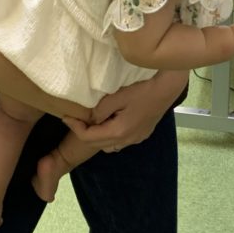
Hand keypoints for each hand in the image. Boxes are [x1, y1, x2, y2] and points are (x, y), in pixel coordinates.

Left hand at [59, 71, 187, 149]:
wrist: (168, 87)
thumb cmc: (143, 88)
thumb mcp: (117, 96)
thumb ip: (100, 110)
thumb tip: (90, 118)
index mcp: (119, 131)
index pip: (89, 137)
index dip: (74, 127)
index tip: (66, 116)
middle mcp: (128, 139)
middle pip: (98, 144)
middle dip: (84, 133)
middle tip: (76, 119)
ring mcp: (137, 138)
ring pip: (110, 145)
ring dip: (99, 137)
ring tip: (94, 121)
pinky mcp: (143, 134)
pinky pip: (122, 141)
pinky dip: (112, 135)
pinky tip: (112, 121)